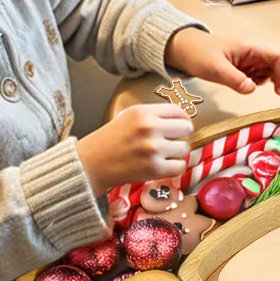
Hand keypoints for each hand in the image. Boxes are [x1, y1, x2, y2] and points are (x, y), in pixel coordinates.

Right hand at [76, 104, 192, 196]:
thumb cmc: (111, 139)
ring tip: (161, 154)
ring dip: (176, 153)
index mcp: (143, 112)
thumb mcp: (129, 116)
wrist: (93, 162)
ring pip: (185, 148)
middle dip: (180, 135)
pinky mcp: (155, 168)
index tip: (178, 126)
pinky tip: (162, 164)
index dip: (181, 120)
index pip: (179, 112)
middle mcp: (149, 128)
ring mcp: (153, 149)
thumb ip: (154, 115)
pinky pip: (180, 166)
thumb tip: (182, 118)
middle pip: (187, 128)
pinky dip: (173, 167)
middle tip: (169, 141)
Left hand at [164, 27, 279, 105]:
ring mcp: (258, 59)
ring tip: (276, 95)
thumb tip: (252, 89)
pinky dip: (270, 83)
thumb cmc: (199, 53)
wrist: (186, 48)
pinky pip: (270, 75)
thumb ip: (234, 79)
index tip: (278, 91)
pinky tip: (254, 85)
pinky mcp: (253, 66)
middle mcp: (260, 52)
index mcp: (253, 47)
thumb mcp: (214, 68)